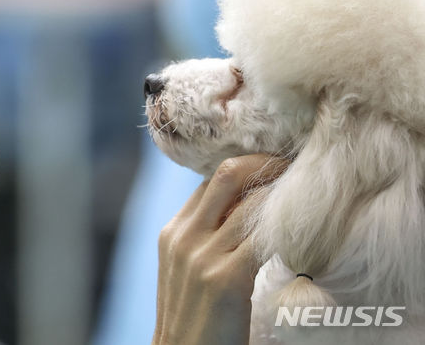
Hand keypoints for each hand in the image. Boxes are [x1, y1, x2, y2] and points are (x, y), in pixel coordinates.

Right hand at [152, 155, 287, 344]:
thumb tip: (244, 213)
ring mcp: (203, 256)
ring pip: (252, 200)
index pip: (210, 180)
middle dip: (265, 164)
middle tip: (295, 168)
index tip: (275, 169)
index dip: (246, 168)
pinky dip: (287, 228)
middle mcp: (184, 236)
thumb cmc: (193, 319)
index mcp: (173, 232)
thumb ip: (205, 239)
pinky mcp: (226, 279)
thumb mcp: (185, 270)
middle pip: (227, 173)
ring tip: (309, 195)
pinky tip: (304, 233)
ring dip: (285, 193)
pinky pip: (265, 237)